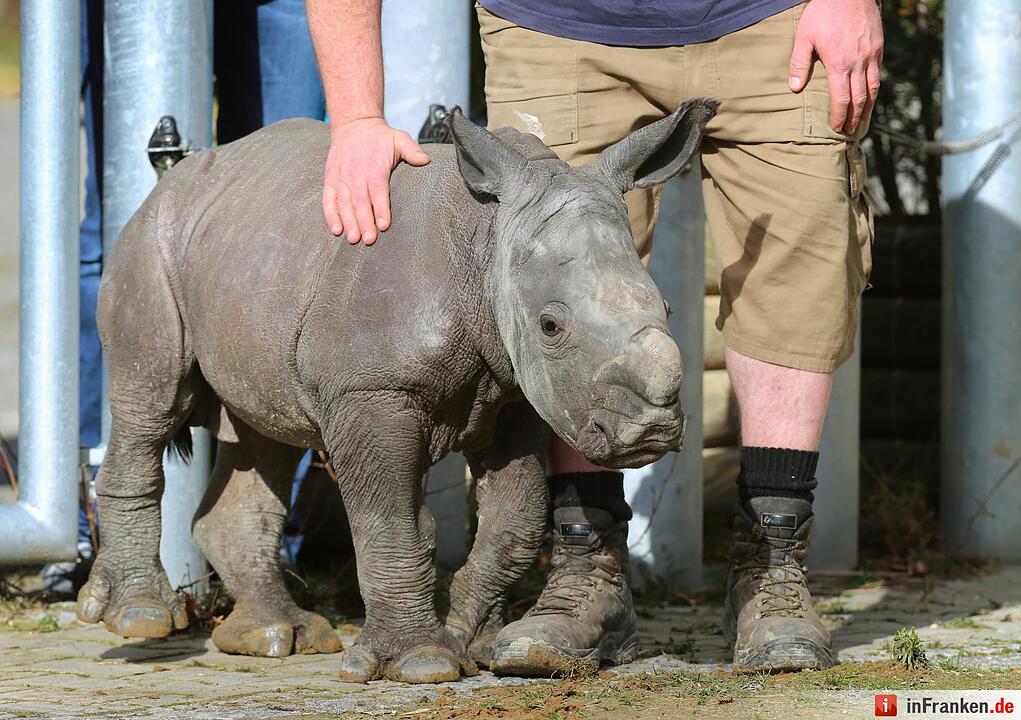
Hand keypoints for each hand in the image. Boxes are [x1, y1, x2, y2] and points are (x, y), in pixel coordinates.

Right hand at [323, 117, 430, 244]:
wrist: (354, 124)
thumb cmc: (380, 137)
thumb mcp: (399, 138)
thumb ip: (412, 150)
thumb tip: (426, 160)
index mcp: (375, 167)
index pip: (378, 191)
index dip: (381, 209)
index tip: (384, 226)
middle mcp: (356, 173)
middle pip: (360, 201)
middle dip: (364, 222)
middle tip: (369, 240)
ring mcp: (341, 177)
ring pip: (344, 203)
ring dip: (348, 222)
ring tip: (354, 239)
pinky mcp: (331, 179)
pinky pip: (328, 199)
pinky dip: (330, 215)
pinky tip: (336, 230)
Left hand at [788, 0, 883, 134]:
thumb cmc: (823, 12)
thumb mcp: (804, 37)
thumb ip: (799, 63)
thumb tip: (794, 88)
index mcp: (839, 64)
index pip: (842, 99)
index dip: (840, 116)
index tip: (837, 128)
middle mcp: (859, 63)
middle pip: (860, 98)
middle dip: (855, 117)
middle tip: (851, 131)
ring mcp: (872, 54)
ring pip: (873, 88)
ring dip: (869, 107)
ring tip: (864, 120)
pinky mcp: (879, 46)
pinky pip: (878, 73)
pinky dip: (874, 88)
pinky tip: (870, 95)